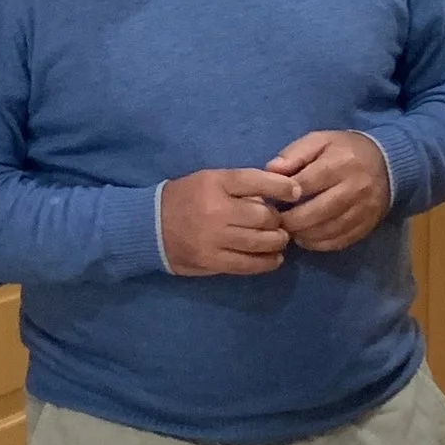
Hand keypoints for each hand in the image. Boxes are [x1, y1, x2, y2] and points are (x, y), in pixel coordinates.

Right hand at [159, 167, 294, 277]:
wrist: (149, 226)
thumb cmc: (186, 198)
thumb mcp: (210, 180)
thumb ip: (240, 186)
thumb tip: (276, 196)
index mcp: (215, 183)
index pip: (256, 181)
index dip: (282, 187)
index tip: (295, 192)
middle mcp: (216, 209)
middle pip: (263, 216)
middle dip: (278, 220)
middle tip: (281, 222)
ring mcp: (214, 238)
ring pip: (260, 242)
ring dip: (277, 241)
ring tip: (279, 240)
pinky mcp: (212, 261)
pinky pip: (248, 264)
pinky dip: (267, 262)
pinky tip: (274, 258)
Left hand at [265, 129, 390, 251]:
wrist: (387, 162)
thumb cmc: (344, 150)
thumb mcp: (319, 141)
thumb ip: (294, 154)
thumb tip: (271, 170)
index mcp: (339, 163)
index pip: (306, 184)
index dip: (284, 195)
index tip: (270, 200)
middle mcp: (354, 188)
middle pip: (317, 212)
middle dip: (292, 221)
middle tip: (276, 222)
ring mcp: (363, 209)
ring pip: (329, 230)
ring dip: (304, 235)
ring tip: (289, 231)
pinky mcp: (368, 224)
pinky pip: (341, 241)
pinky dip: (320, 244)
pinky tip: (307, 239)